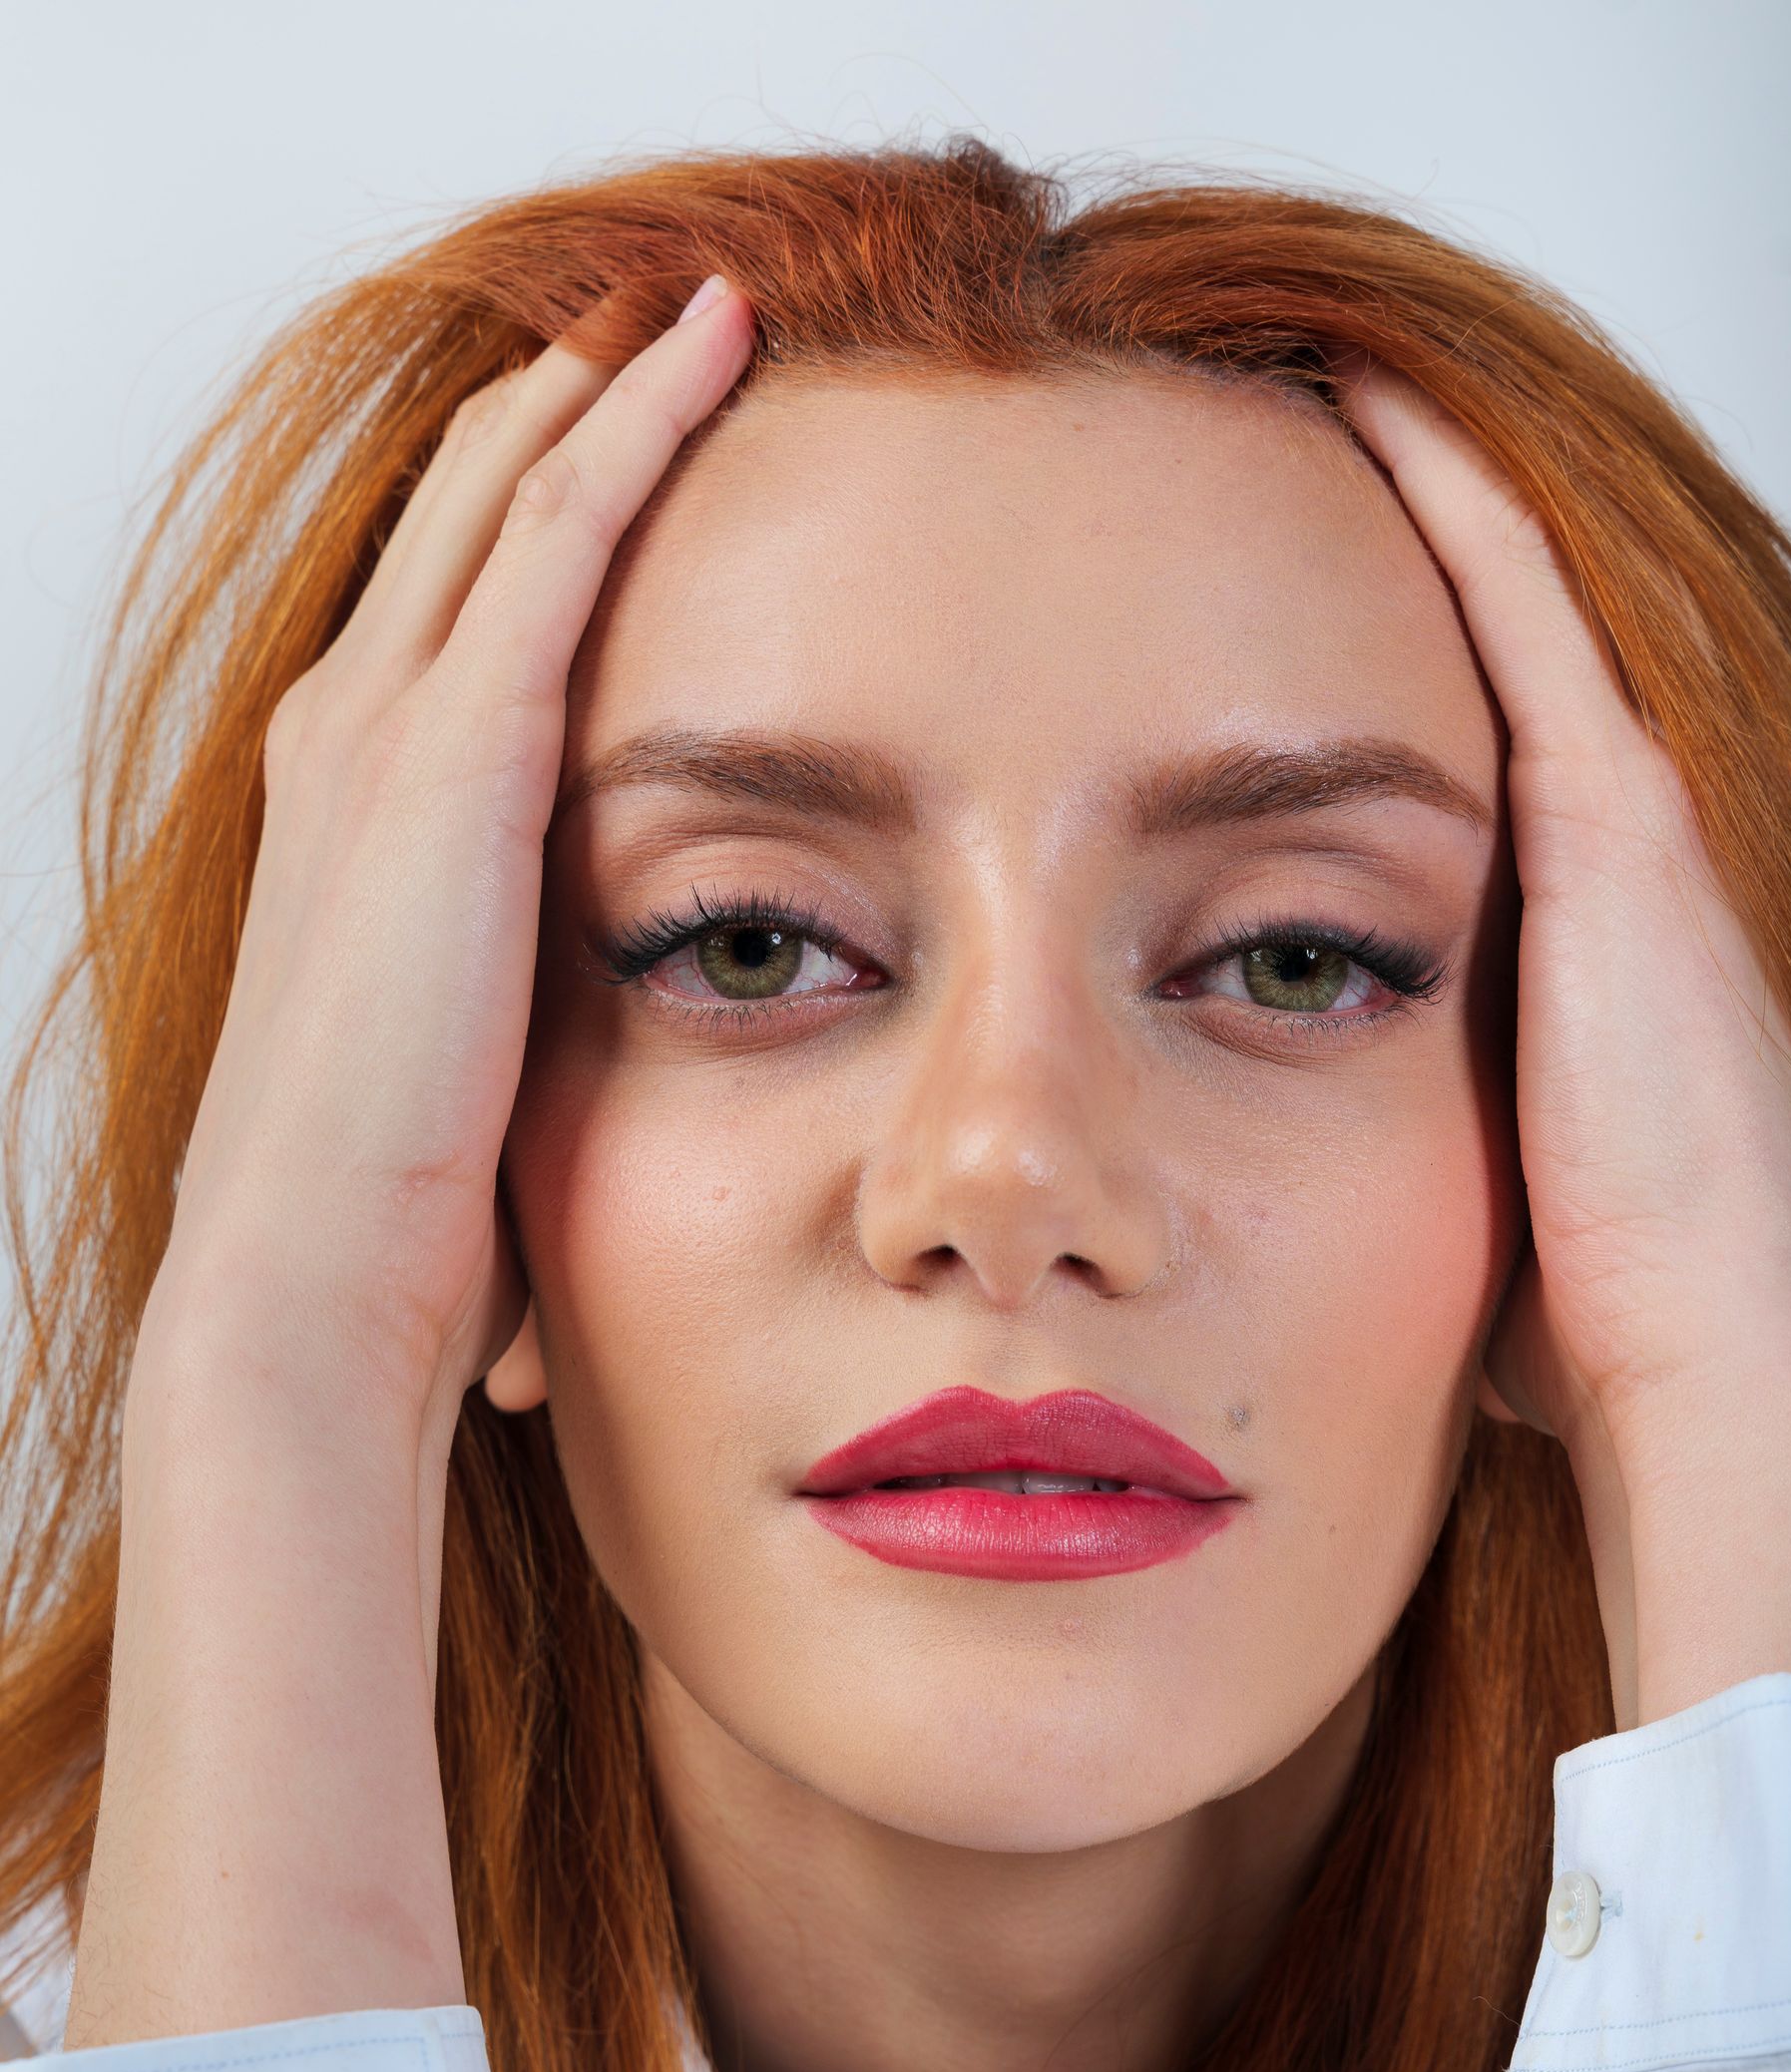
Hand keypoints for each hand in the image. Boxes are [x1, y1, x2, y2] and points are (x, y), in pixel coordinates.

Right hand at [158, 270, 754, 1438]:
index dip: (529, 508)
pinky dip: (637, 425)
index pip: (447, 609)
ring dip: (612, 383)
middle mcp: (350, 734)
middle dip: (566, 404)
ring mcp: (392, 729)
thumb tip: (624, 1051)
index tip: (624, 443)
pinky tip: (715, 352)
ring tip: (710, 305)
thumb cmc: (389, 1216)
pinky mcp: (459, 751)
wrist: (305, 1276)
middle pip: (468, 509)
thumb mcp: (460, 1068)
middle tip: (671, 324)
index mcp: (347, 811)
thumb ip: (523, 1000)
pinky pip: (561, 531)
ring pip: (514, 486)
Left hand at [1336, 362, 1790, 1726]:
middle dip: (1382, 548)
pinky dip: (1452, 500)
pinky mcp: (1615, 823)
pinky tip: (1368, 399)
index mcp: (1568, 946)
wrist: (1704, 1361)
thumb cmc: (1591, 1317)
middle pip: (1482, 655)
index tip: (1248, 603)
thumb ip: (1401, 1146)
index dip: (1363, 665)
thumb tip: (1295, 1193)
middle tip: (1265, 440)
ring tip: (1305, 373)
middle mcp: (1610, 859)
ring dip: (1418, 488)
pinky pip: (1520, 614)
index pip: (1454, 757)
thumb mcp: (1461, 1199)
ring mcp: (1624, 827)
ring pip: (1508, 602)